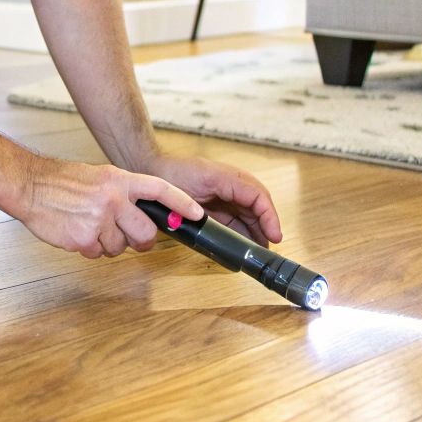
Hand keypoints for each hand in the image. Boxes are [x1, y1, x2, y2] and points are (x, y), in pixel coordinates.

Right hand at [13, 159, 204, 258]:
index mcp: (119, 180)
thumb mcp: (100, 177)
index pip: (160, 190)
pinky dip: (89, 248)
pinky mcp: (84, 238)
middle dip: (141, 240)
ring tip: (89, 225)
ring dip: (107, 243)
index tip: (198, 215)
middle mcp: (113, 198)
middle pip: (146, 231)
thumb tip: (144, 214)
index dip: (181, 203)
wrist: (30, 186)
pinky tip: (77, 232)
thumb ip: (123, 193)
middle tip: (132, 239)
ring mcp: (99, 219)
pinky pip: (98, 253)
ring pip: (119, 246)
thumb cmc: (62, 182)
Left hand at [141, 154, 282, 244]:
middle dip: (266, 226)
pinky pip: (235, 218)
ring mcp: (223, 193)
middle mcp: (228, 183)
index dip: (268, 215)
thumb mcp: (184, 194)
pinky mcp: (216, 203)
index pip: (256, 194)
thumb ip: (203, 212)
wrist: (147, 169)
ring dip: (256, 231)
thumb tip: (223, 235)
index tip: (274, 235)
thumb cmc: (165, 177)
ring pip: (248, 213)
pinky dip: (242, 232)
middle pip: (256, 205)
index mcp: (224, 176)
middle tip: (268, 251)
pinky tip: (242, 248)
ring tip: (258, 253)